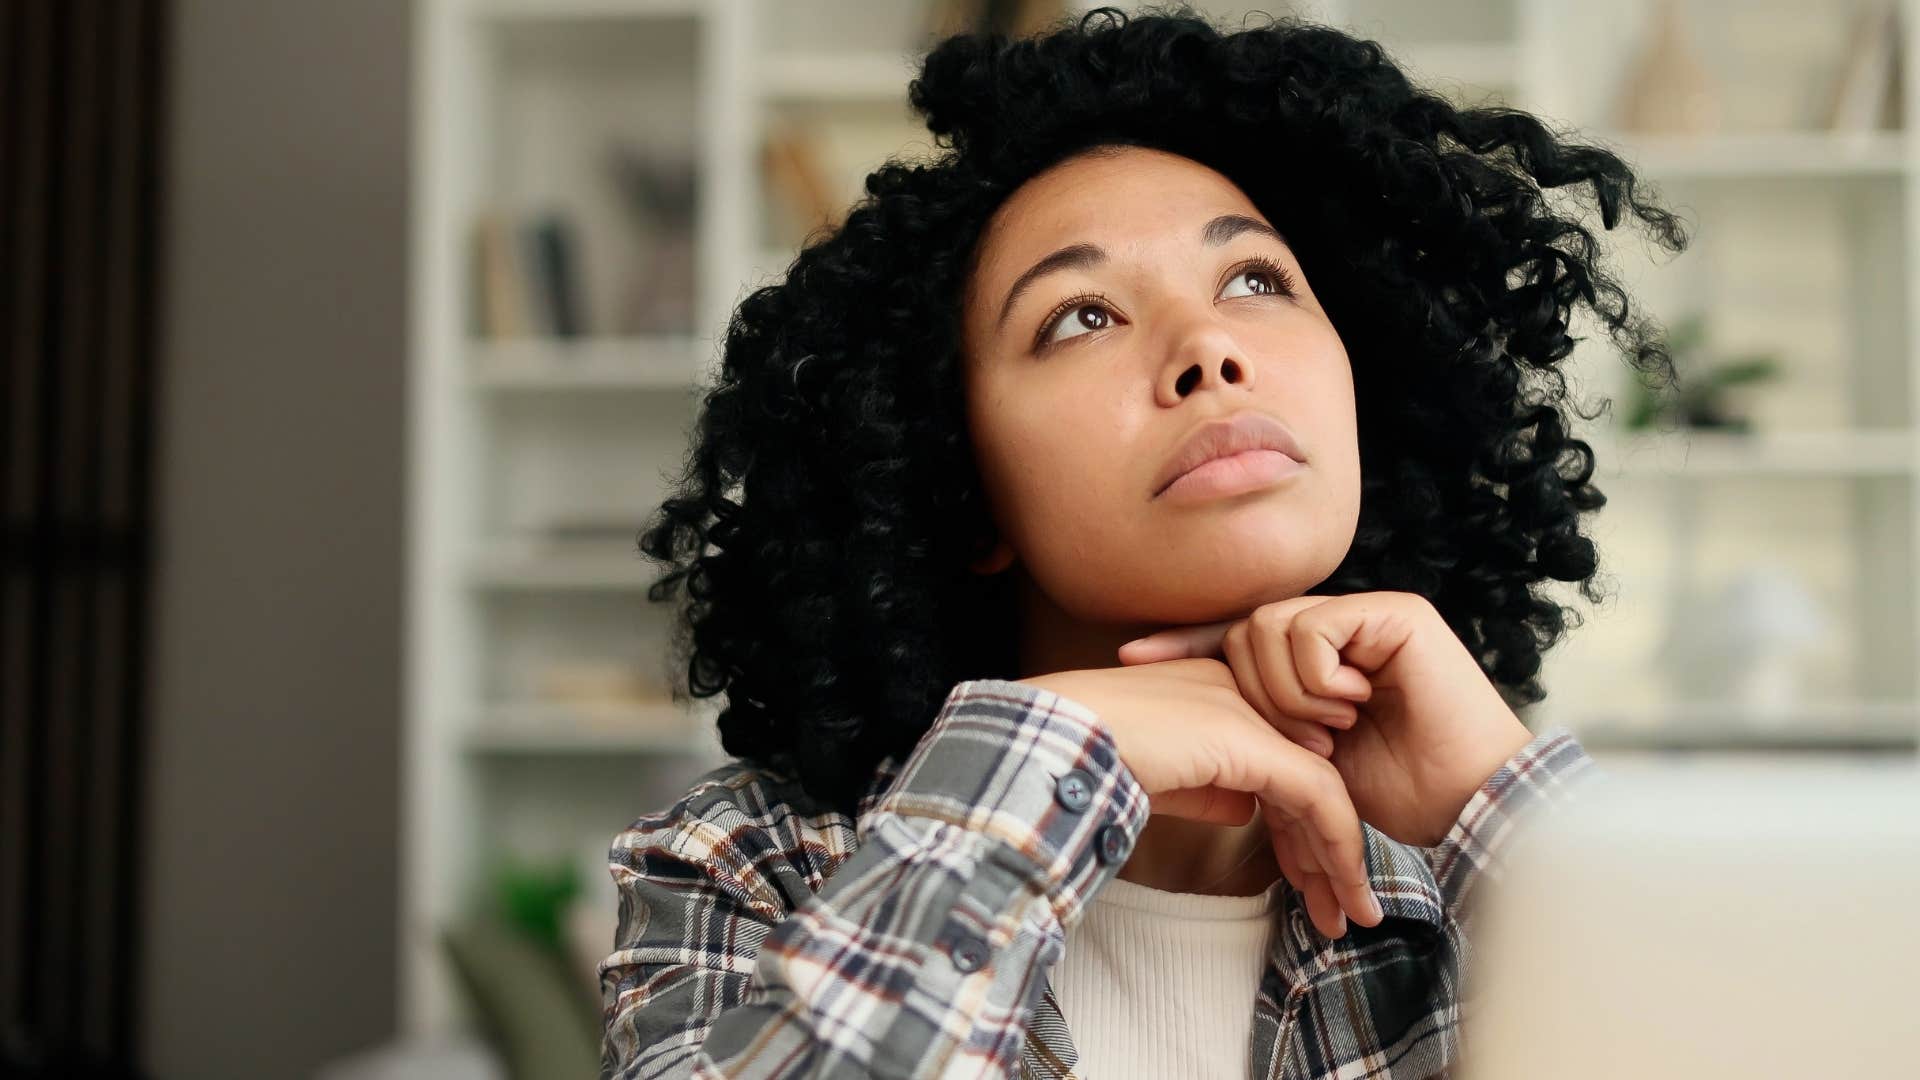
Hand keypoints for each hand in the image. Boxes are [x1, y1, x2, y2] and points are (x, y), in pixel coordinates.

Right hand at [1020, 659, 1383, 936]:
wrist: (1057, 739)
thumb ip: (1204, 787)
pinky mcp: (1252, 740)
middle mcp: (1243, 693)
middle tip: (1344, 907)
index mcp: (1217, 692)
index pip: (1278, 760)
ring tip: (1352, 913)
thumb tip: (1244, 807)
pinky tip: (1343, 886)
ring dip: (1342, 857)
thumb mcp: (1158, 774)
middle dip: (1327, 849)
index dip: (1298, 825)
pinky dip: (1337, 846)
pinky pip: (1316, 796)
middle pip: (1306, 775)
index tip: (1308, 880)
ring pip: (1322, 788)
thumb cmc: (1086, 757)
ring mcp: (1250, 712)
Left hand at [1117, 592, 1535, 849]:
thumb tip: (1186, 712)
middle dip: (1256, 694)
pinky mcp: (1393, 614)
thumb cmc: (1393, 793)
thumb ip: (1254, 726)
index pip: (1233, 637)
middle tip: (1302, 743)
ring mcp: (1364, 617)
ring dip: (1288, 693)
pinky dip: (1318, 677)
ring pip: (1271, 626)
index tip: (1132, 658)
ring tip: (1331, 729)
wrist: (1461, 803)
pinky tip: (1353, 704)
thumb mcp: (1299, 760)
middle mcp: (1337, 629)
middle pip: (1245, 631)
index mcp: (1312, 662)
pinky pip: (1313, 627)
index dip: (1184, 644)